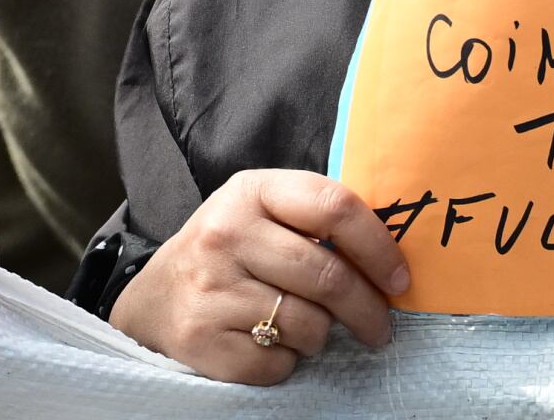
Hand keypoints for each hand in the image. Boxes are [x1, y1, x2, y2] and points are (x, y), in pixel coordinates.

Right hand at [109, 170, 410, 385]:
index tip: (400, 279)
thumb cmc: (228, 254)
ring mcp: (211, 287)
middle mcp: (226, 232)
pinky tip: (266, 343)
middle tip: (380, 328)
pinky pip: (277, 363)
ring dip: (319, 336)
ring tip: (302, 327)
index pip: (334, 206)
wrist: (153, 299)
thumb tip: (393, 254)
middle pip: (329, 275)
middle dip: (369, 310)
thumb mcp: (261, 214)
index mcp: (252, 190)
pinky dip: (285, 362)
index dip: (379, 246)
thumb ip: (315, 220)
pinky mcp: (202, 339)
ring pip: (308, 325)